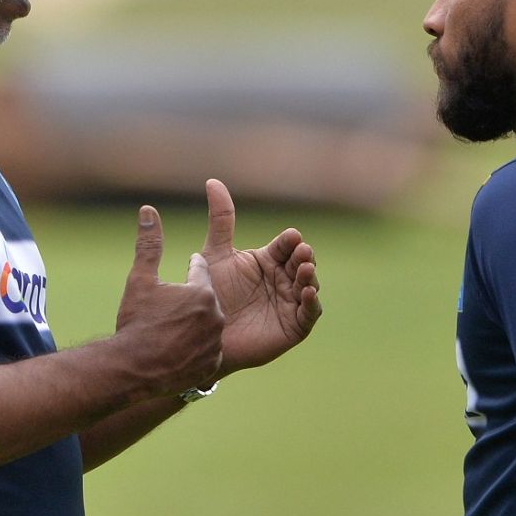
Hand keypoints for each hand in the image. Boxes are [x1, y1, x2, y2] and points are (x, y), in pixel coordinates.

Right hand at [114, 205, 223, 398]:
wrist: (131, 369)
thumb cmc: (136, 322)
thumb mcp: (140, 280)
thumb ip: (149, 244)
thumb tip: (148, 210)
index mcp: (202, 291)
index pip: (200, 270)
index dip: (189, 269)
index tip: (185, 269)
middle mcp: (216, 315)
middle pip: (206, 300)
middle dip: (190, 301)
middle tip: (171, 309)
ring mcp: (216, 342)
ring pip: (208, 325)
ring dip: (194, 325)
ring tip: (172, 331)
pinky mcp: (212, 364)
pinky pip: (208, 351)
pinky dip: (196, 349)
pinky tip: (178, 351)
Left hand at [201, 179, 321, 375]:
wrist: (204, 334)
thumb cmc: (210, 294)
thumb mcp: (215, 254)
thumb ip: (220, 220)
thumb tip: (212, 181)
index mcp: (268, 260)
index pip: (286, 245)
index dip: (290, 241)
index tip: (291, 236)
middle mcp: (283, 279)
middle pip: (301, 262)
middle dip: (304, 256)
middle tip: (300, 252)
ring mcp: (291, 302)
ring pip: (309, 285)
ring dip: (310, 276)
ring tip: (305, 270)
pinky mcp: (294, 326)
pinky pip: (309, 313)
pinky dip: (311, 303)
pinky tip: (307, 293)